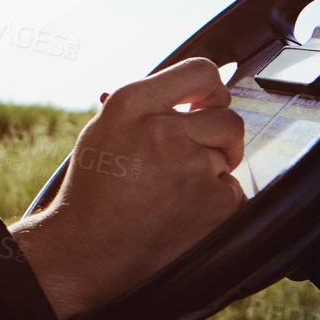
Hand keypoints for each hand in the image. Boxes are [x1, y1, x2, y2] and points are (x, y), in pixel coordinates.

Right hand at [9, 57, 245, 319]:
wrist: (87, 247)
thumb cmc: (93, 190)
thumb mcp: (103, 131)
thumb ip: (147, 107)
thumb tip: (195, 94)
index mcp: (131, 104)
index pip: (200, 71)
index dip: (211, 90)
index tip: (206, 105)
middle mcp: (163, 129)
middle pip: (227, 118)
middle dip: (218, 136)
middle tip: (194, 155)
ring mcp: (193, 165)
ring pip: (229, 156)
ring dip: (211, 170)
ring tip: (172, 190)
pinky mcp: (216, 201)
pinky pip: (232, 190)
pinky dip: (214, 201)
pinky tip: (181, 211)